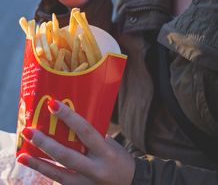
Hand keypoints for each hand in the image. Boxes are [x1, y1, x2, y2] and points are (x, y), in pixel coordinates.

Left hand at [17, 100, 134, 184]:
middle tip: (29, 132)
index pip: (85, 131)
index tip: (53, 105)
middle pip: (67, 155)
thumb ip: (93, 137)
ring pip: (59, 174)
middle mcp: (96, 169)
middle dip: (45, 143)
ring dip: (38, 164)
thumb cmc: (120, 159)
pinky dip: (47, 173)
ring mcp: (88, 184)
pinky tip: (35, 166)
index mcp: (106, 152)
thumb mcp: (111, 145)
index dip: (69, 117)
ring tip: (22, 155)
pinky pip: (61, 182)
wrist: (131, 184)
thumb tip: (72, 124)